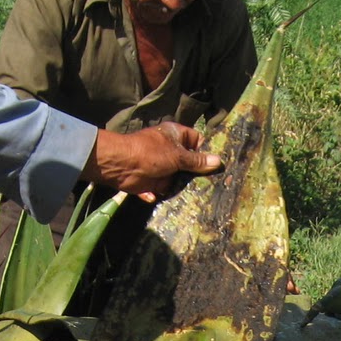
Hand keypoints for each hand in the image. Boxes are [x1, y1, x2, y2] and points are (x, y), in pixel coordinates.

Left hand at [90, 123, 221, 202]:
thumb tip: (218, 162)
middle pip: (190, 163)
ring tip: (204, 199)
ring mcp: (162, 167)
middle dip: (199, 174)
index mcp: (176, 136)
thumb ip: (197, 161)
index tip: (219, 165)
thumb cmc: (150, 153)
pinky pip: (166, 191)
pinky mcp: (154, 183)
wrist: (121, 166)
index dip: (207, 151)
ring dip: (186, 187)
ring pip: (179, 179)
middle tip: (216, 185)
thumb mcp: (178, 156)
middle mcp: (170, 151)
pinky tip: (181, 203)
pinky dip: (169, 196)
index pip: (197, 141)